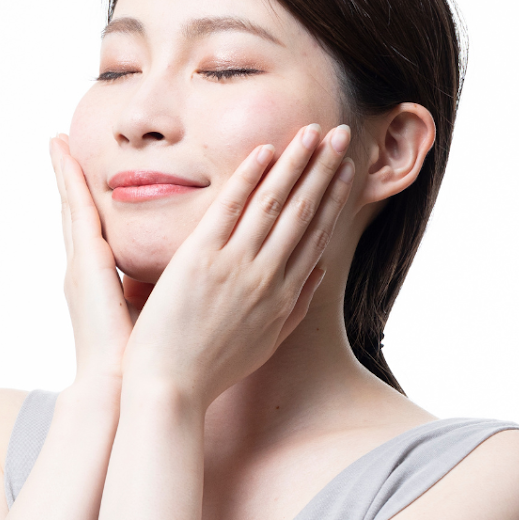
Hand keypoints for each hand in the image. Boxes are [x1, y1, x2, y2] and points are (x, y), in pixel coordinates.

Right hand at [49, 134, 138, 386]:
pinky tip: (64, 156)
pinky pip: (78, 212)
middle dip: (68, 178)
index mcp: (100, 281)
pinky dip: (70, 182)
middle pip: (75, 211)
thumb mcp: (149, 315)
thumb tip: (181, 283)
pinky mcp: (85, 263)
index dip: (87, 200)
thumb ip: (155, 293)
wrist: (120, 387)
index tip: (81, 171)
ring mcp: (80, 264)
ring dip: (64, 171)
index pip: (92, 230)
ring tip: (55, 140)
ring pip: (72, 205)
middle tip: (57, 142)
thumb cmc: (140, 360)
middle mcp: (84, 269)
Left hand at [120, 124, 354, 409]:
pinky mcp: (200, 261)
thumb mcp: (266, 341)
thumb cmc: (212, 369)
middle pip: (304, 213)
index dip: (334, 198)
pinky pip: (229, 210)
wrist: (171, 388)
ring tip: (313, 131)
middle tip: (344, 134)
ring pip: (275, 204)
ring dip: (297, 164)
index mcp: (283, 295)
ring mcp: (236, 267)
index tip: (346, 169)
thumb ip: (295, 305)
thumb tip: (317, 272)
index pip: (317, 235)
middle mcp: (267, 277)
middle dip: (325, 170)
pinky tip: (265, 151)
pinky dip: (249, 178)